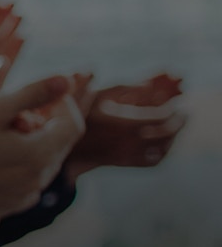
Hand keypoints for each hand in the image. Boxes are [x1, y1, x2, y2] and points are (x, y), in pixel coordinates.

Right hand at [0, 75, 83, 217]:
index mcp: (40, 154)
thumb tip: (67, 79)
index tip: (42, 92)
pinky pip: (27, 180)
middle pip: (58, 144)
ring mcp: (24, 196)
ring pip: (42, 162)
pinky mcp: (10, 204)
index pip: (72, 124)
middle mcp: (38, 180)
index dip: (62, 103)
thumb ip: (33, 92)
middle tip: (15, 108)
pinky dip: (19, 163)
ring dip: (32, 142)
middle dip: (45, 122)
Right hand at [67, 73, 187, 176]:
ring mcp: (124, 154)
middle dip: (178, 121)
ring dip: (174, 135)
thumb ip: (123, 87)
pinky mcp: (124, 162)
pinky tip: (165, 142)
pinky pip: (153, 160)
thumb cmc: (78, 113)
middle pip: (165, 133)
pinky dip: (164, 151)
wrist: (63, 143)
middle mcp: (124, 141)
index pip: (159, 117)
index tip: (176, 100)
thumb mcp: (95, 93)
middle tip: (183, 112)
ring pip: (162, 148)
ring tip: (177, 124)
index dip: (172, 108)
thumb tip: (151, 83)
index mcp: (119, 122)